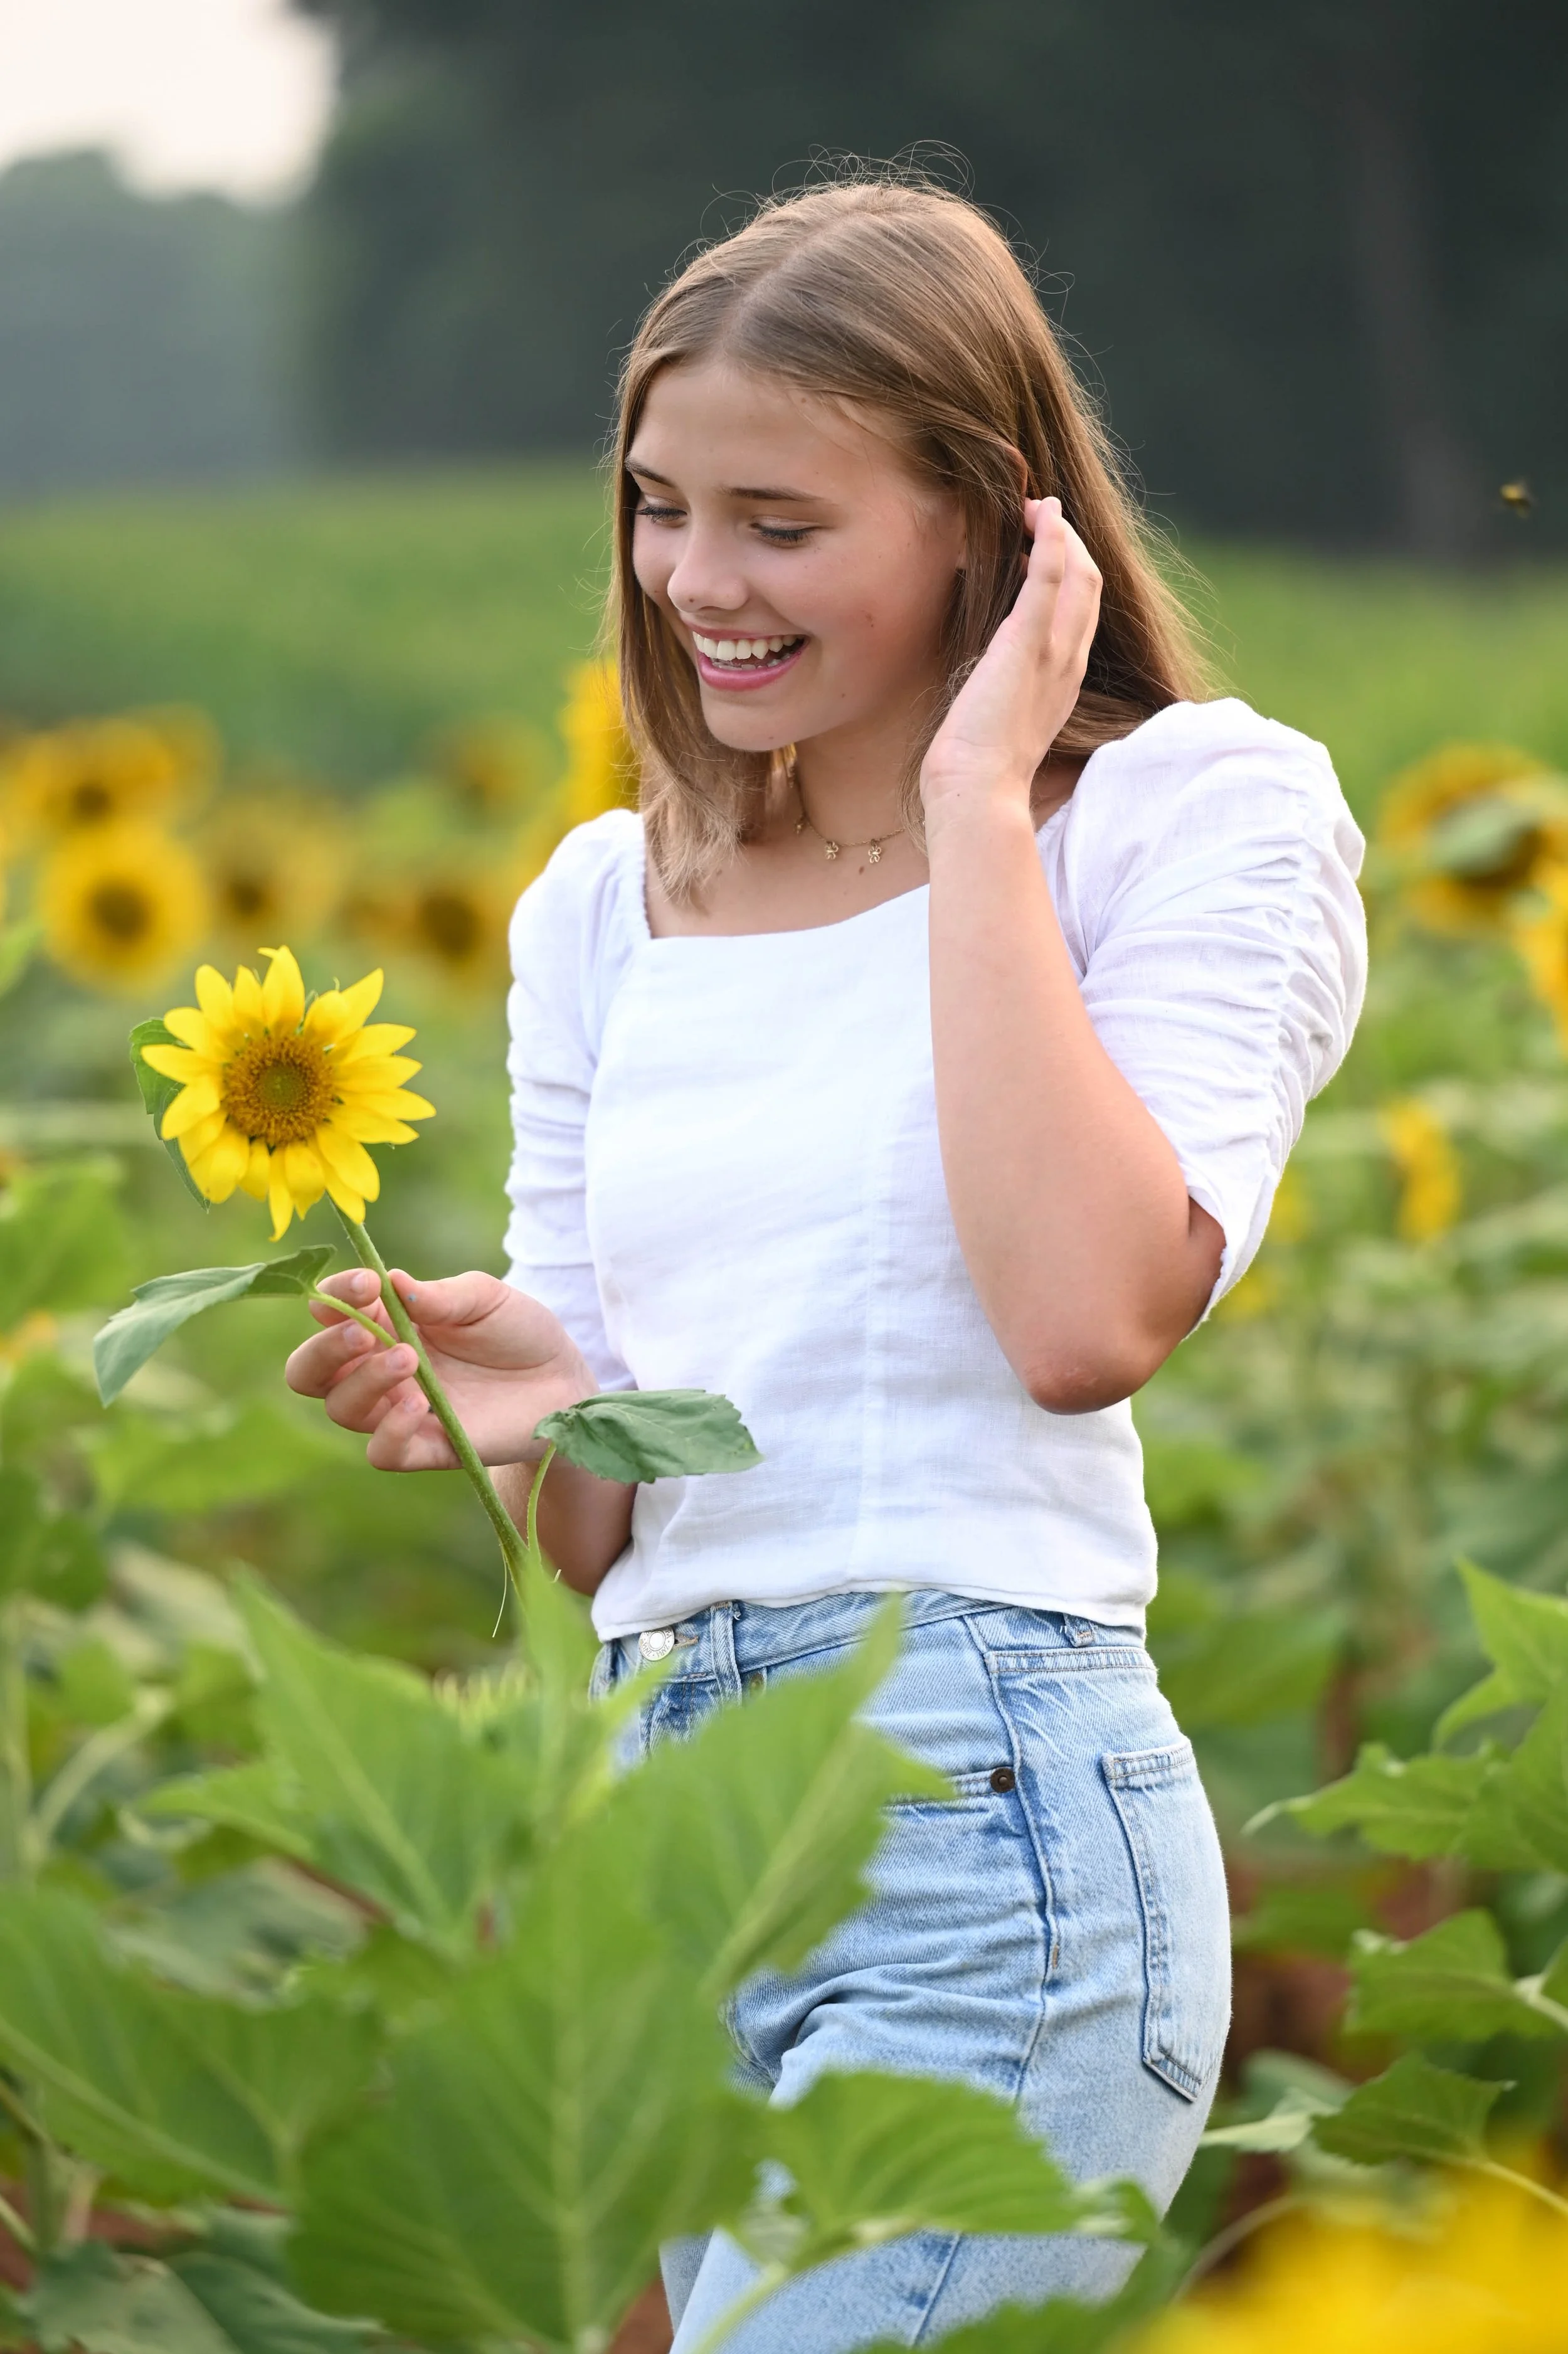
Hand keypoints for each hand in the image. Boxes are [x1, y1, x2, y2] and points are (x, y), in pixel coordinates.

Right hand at [284, 1267, 595, 1471]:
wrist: (563, 1381)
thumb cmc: (519, 1332)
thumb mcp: (486, 1298)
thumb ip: (440, 1295)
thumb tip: (391, 1282)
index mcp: (385, 1322)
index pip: (330, 1311)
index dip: (335, 1296)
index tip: (366, 1283)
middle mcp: (379, 1367)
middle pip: (310, 1371)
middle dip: (325, 1350)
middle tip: (363, 1334)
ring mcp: (399, 1409)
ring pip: (342, 1407)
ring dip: (365, 1382)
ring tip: (410, 1360)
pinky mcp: (427, 1447)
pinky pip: (381, 1452)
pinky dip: (389, 1430)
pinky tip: (419, 1405)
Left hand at [922, 496, 1100, 815]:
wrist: (976, 792)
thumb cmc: (976, 767)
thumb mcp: (997, 718)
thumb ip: (1002, 688)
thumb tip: (985, 674)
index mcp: (1063, 681)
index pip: (1080, 613)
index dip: (1067, 573)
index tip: (1036, 548)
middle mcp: (1069, 663)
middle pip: (1090, 587)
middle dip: (1069, 544)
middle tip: (1037, 516)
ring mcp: (1055, 653)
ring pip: (1080, 576)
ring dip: (1062, 534)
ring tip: (1036, 508)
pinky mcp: (1028, 645)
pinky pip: (1050, 581)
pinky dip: (1052, 542)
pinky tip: (1043, 515)